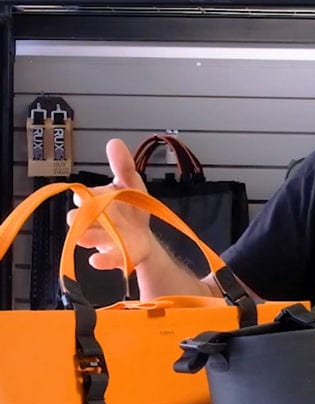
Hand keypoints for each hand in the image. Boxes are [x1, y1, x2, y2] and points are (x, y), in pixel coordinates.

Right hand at [67, 139, 154, 270]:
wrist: (143, 236)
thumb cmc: (132, 208)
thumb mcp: (132, 184)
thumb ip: (123, 166)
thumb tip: (114, 142)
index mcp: (96, 201)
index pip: (85, 195)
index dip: (86, 195)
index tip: (86, 194)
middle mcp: (94, 220)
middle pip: (81, 219)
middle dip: (82, 218)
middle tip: (83, 216)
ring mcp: (103, 239)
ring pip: (90, 238)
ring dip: (88, 238)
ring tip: (84, 238)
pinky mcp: (115, 256)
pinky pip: (106, 260)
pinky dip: (102, 261)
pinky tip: (96, 261)